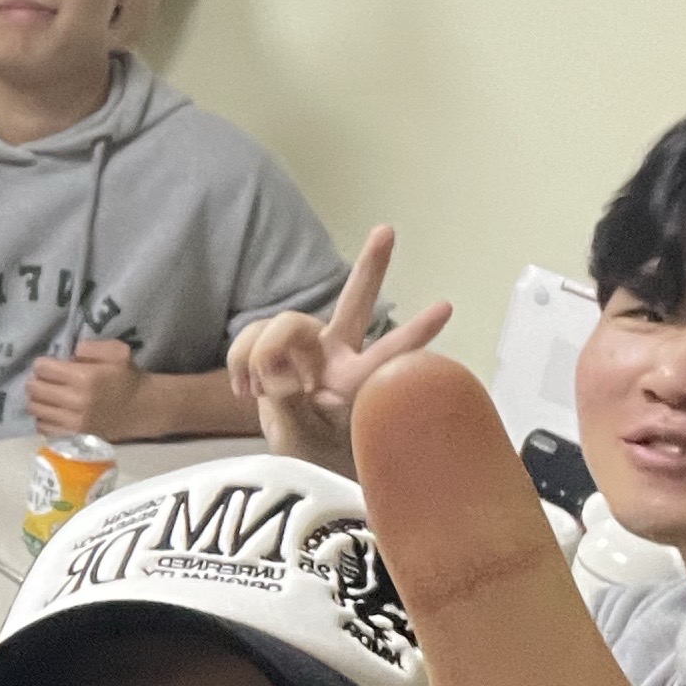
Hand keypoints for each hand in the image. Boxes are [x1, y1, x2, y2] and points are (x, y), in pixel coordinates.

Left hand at [26, 336, 149, 440]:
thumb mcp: (116, 351)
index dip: (42, 364)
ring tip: (44, 395)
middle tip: (42, 379)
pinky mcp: (74, 436)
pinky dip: (42, 418)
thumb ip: (90, 347)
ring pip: (36, 409)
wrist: (142, 409)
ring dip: (35, 399)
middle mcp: (75, 401)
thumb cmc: (127, 377)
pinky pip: (44, 428)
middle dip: (34, 381)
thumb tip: (68, 353)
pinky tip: (51, 411)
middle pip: (35, 389)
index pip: (43, 369)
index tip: (48, 365)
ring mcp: (73, 422)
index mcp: (84, 378)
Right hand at [228, 225, 451, 471]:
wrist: (279, 454)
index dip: (414, 334)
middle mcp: (336, 354)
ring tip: (255, 394)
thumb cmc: (308, 454)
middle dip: (371, 267)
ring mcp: (304, 347)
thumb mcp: (299, 441)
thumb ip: (291, 407)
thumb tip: (281, 377)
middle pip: (355, 302)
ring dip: (257, 357)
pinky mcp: (273, 345)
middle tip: (387, 231)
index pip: (387, 356)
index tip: (446, 308)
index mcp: (354, 383)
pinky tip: (244, 389)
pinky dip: (240, 360)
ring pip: (280, 324)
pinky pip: (250, 335)